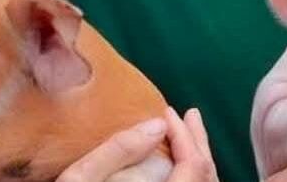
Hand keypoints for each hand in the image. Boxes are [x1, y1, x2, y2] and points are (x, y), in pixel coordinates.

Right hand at [56, 107, 217, 181]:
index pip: (192, 168)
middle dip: (199, 144)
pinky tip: (180, 168)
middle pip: (205, 181)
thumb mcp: (80, 180)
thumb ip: (117, 152)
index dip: (185, 136)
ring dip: (198, 163)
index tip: (165, 112)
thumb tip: (156, 125)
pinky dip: (192, 180)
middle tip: (190, 115)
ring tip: (189, 137)